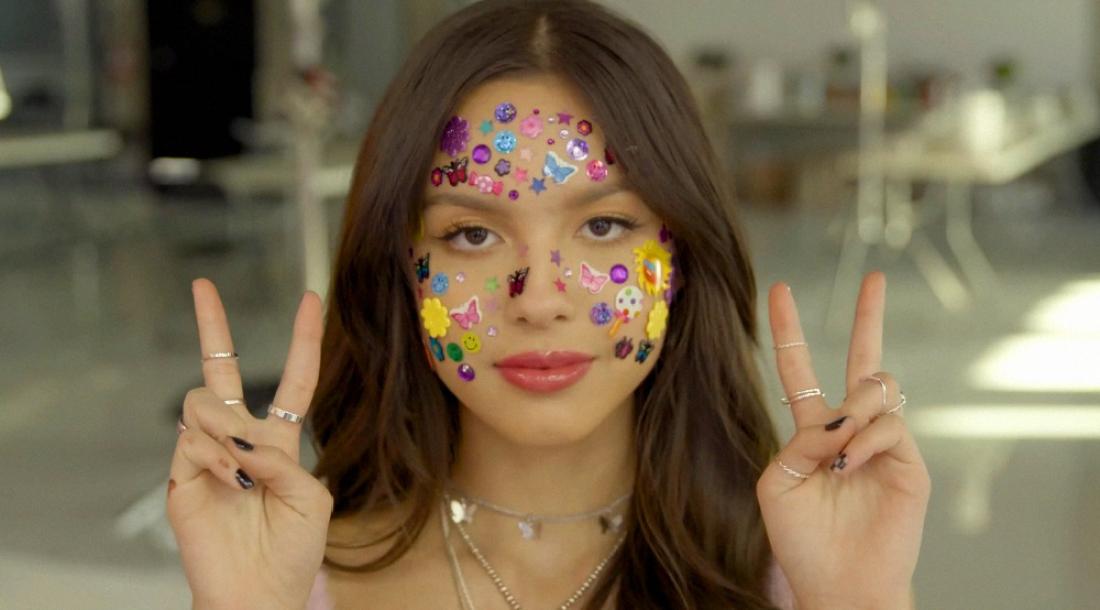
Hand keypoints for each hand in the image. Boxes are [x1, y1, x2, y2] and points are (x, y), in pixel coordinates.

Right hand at [167, 279, 332, 609]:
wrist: (258, 593)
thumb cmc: (291, 551)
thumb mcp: (310, 496)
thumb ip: (284, 458)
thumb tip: (240, 436)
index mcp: (279, 441)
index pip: (293, 380)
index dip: (303, 341)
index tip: (311, 300)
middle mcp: (239, 439)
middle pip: (221, 370)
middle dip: (212, 326)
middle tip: (203, 286)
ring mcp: (206, 454)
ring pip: (203, 401)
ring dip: (227, 425)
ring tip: (239, 465)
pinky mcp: (181, 475)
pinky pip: (192, 439)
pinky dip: (215, 456)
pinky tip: (227, 480)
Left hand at [756, 272, 930, 609]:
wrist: (839, 582)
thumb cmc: (802, 539)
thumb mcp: (779, 483)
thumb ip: (797, 442)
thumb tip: (836, 417)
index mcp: (811, 431)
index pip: (800, 370)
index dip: (789, 332)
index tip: (779, 291)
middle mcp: (850, 429)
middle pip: (864, 360)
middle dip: (870, 317)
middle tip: (877, 277)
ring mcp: (883, 443)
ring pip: (877, 387)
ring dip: (853, 405)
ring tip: (839, 447)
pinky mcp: (909, 461)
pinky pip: (889, 425)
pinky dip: (865, 438)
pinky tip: (851, 462)